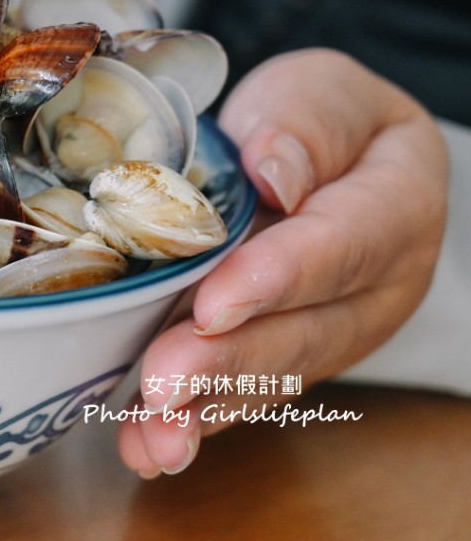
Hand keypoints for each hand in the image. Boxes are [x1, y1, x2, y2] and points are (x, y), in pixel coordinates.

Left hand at [116, 48, 448, 476]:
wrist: (325, 151)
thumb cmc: (317, 117)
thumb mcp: (318, 92)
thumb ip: (304, 124)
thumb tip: (277, 172)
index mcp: (396, 207)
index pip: (338, 246)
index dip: (275, 280)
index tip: (212, 305)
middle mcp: (378, 287)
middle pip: (303, 331)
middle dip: (226, 363)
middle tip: (161, 383)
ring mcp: (335, 332)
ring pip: (273, 377)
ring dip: (206, 411)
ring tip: (151, 437)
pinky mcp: (289, 357)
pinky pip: (245, 395)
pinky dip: (194, 423)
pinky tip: (145, 448)